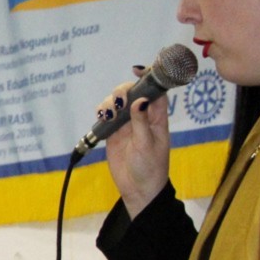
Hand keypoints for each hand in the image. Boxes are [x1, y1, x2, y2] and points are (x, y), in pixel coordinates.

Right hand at [101, 69, 171, 217]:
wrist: (137, 189)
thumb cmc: (150, 168)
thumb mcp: (147, 145)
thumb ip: (141, 123)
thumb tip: (139, 100)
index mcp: (157, 118)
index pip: (155, 91)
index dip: (148, 78)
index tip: (137, 69)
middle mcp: (141, 117)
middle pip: (132, 93)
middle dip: (123, 91)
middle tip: (118, 102)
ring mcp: (126, 124)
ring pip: (117, 103)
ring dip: (110, 102)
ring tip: (108, 114)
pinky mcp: (113, 133)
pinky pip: (106, 116)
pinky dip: (102, 113)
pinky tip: (102, 117)